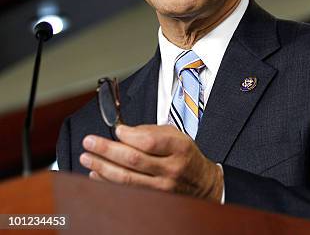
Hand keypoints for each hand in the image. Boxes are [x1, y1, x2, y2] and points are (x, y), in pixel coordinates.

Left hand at [79, 124, 222, 201]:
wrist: (202, 184)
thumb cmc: (186, 156)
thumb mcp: (177, 136)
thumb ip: (151, 131)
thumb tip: (123, 132)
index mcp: (179, 148)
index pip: (150, 141)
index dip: (129, 136)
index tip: (116, 130)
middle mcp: (171, 168)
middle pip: (133, 160)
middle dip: (106, 150)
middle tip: (89, 142)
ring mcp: (162, 187)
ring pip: (126, 178)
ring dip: (102, 167)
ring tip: (87, 157)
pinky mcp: (154, 198)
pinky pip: (126, 190)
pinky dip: (108, 182)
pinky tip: (97, 174)